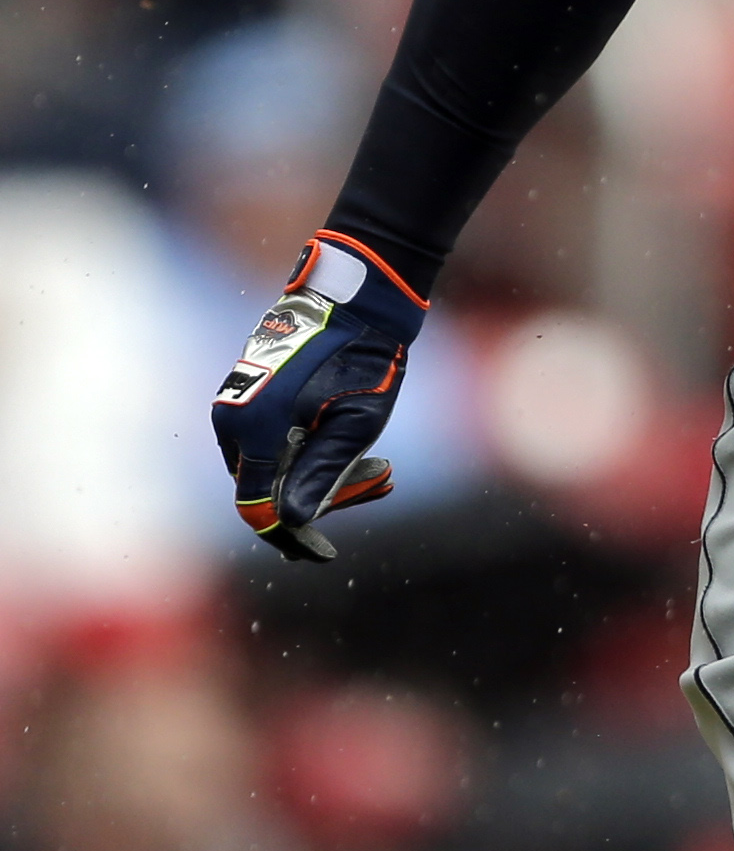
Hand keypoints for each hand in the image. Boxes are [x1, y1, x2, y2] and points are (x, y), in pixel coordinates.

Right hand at [212, 233, 424, 560]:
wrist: (357, 296)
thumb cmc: (363, 357)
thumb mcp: (355, 423)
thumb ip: (321, 473)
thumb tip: (291, 522)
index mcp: (252, 428)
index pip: (255, 506)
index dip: (287, 535)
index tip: (321, 554)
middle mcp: (233, 418)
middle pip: (266, 486)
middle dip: (321, 497)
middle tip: (382, 483)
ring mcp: (239, 404)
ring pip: (274, 463)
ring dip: (322, 474)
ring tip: (383, 468)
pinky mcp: (252, 393)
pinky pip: (275, 438)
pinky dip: (313, 451)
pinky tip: (362, 452)